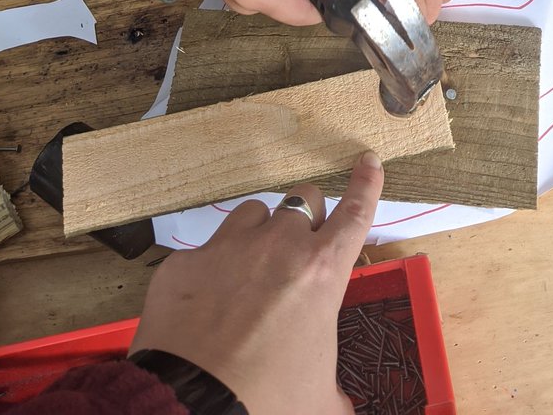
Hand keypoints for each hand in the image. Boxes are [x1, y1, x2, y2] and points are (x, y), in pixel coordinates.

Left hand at [130, 152, 384, 414]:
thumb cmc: (266, 402)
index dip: (365, 184)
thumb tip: (338, 404)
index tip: (367, 162)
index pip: (354, 213)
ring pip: (254, 212)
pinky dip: (211, 270)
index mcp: (321, 272)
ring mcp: (229, 247)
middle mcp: (278, 247)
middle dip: (308, 215)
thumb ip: (333, 384)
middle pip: (303, 199)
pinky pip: (205, 250)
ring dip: (260, 233)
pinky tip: (205, 305)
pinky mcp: (185, 262)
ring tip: (251, 270)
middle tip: (301, 247)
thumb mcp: (319, 396)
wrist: (193, 407)